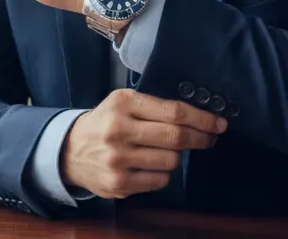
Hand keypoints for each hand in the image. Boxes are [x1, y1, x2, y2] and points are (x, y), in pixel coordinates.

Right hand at [62, 89, 226, 199]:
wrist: (69, 151)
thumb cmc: (105, 122)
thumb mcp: (123, 103)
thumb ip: (154, 106)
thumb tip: (197, 117)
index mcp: (123, 103)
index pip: (173, 111)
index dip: (201, 119)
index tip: (218, 123)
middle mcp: (119, 130)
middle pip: (176, 137)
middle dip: (201, 138)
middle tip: (209, 138)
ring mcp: (118, 159)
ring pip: (171, 160)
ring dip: (177, 156)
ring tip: (168, 150)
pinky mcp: (119, 183)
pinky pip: (160, 180)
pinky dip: (163, 173)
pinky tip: (152, 165)